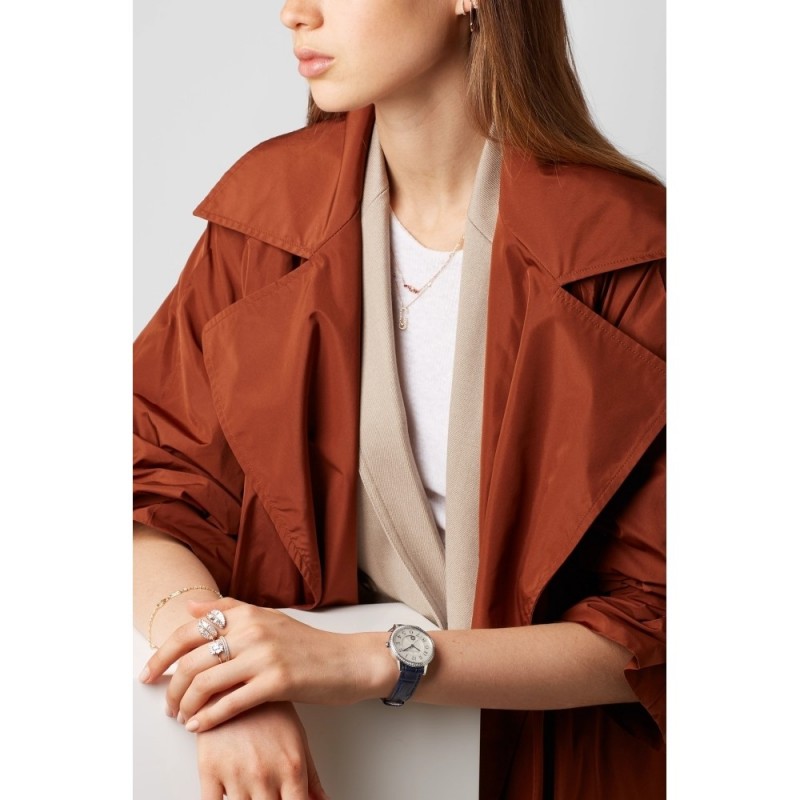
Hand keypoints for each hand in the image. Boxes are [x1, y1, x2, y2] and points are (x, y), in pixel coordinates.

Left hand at [141, 597, 393, 731]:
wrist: (349, 661)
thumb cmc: (308, 646)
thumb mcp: (268, 619)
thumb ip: (229, 610)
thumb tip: (190, 608)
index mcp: (248, 613)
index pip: (189, 631)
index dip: (161, 654)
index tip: (148, 673)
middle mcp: (253, 629)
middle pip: (191, 659)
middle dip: (170, 686)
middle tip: (165, 704)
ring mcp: (266, 654)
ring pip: (205, 682)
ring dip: (185, 705)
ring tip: (182, 717)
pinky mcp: (278, 681)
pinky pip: (230, 703)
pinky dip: (208, 718)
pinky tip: (199, 726)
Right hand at [195, 701, 328, 799]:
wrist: (237, 679)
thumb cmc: (270, 710)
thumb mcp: (298, 739)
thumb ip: (311, 778)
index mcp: (291, 768)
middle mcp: (265, 774)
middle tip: (270, 796)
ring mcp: (236, 774)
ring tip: (251, 794)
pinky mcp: (209, 770)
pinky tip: (227, 796)